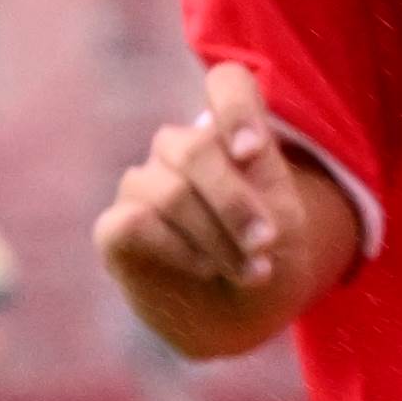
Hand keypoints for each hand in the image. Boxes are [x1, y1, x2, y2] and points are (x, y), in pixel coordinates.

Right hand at [98, 64, 319, 345]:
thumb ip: (262, 179)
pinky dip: (178, 250)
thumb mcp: (286, 222)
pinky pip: (135, 222)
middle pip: (194, 146)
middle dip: (234, 201)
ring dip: (215, 237)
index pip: (227, 84)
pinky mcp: (115, 227)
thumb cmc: (265, 259)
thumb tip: (230, 152)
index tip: (252, 152)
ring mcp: (143, 185)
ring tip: (246, 269)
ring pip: (169, 191)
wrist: (239, 316)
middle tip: (265, 243)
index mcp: (228, 135)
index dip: (235, 108)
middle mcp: (180, 150)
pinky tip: (202, 269)